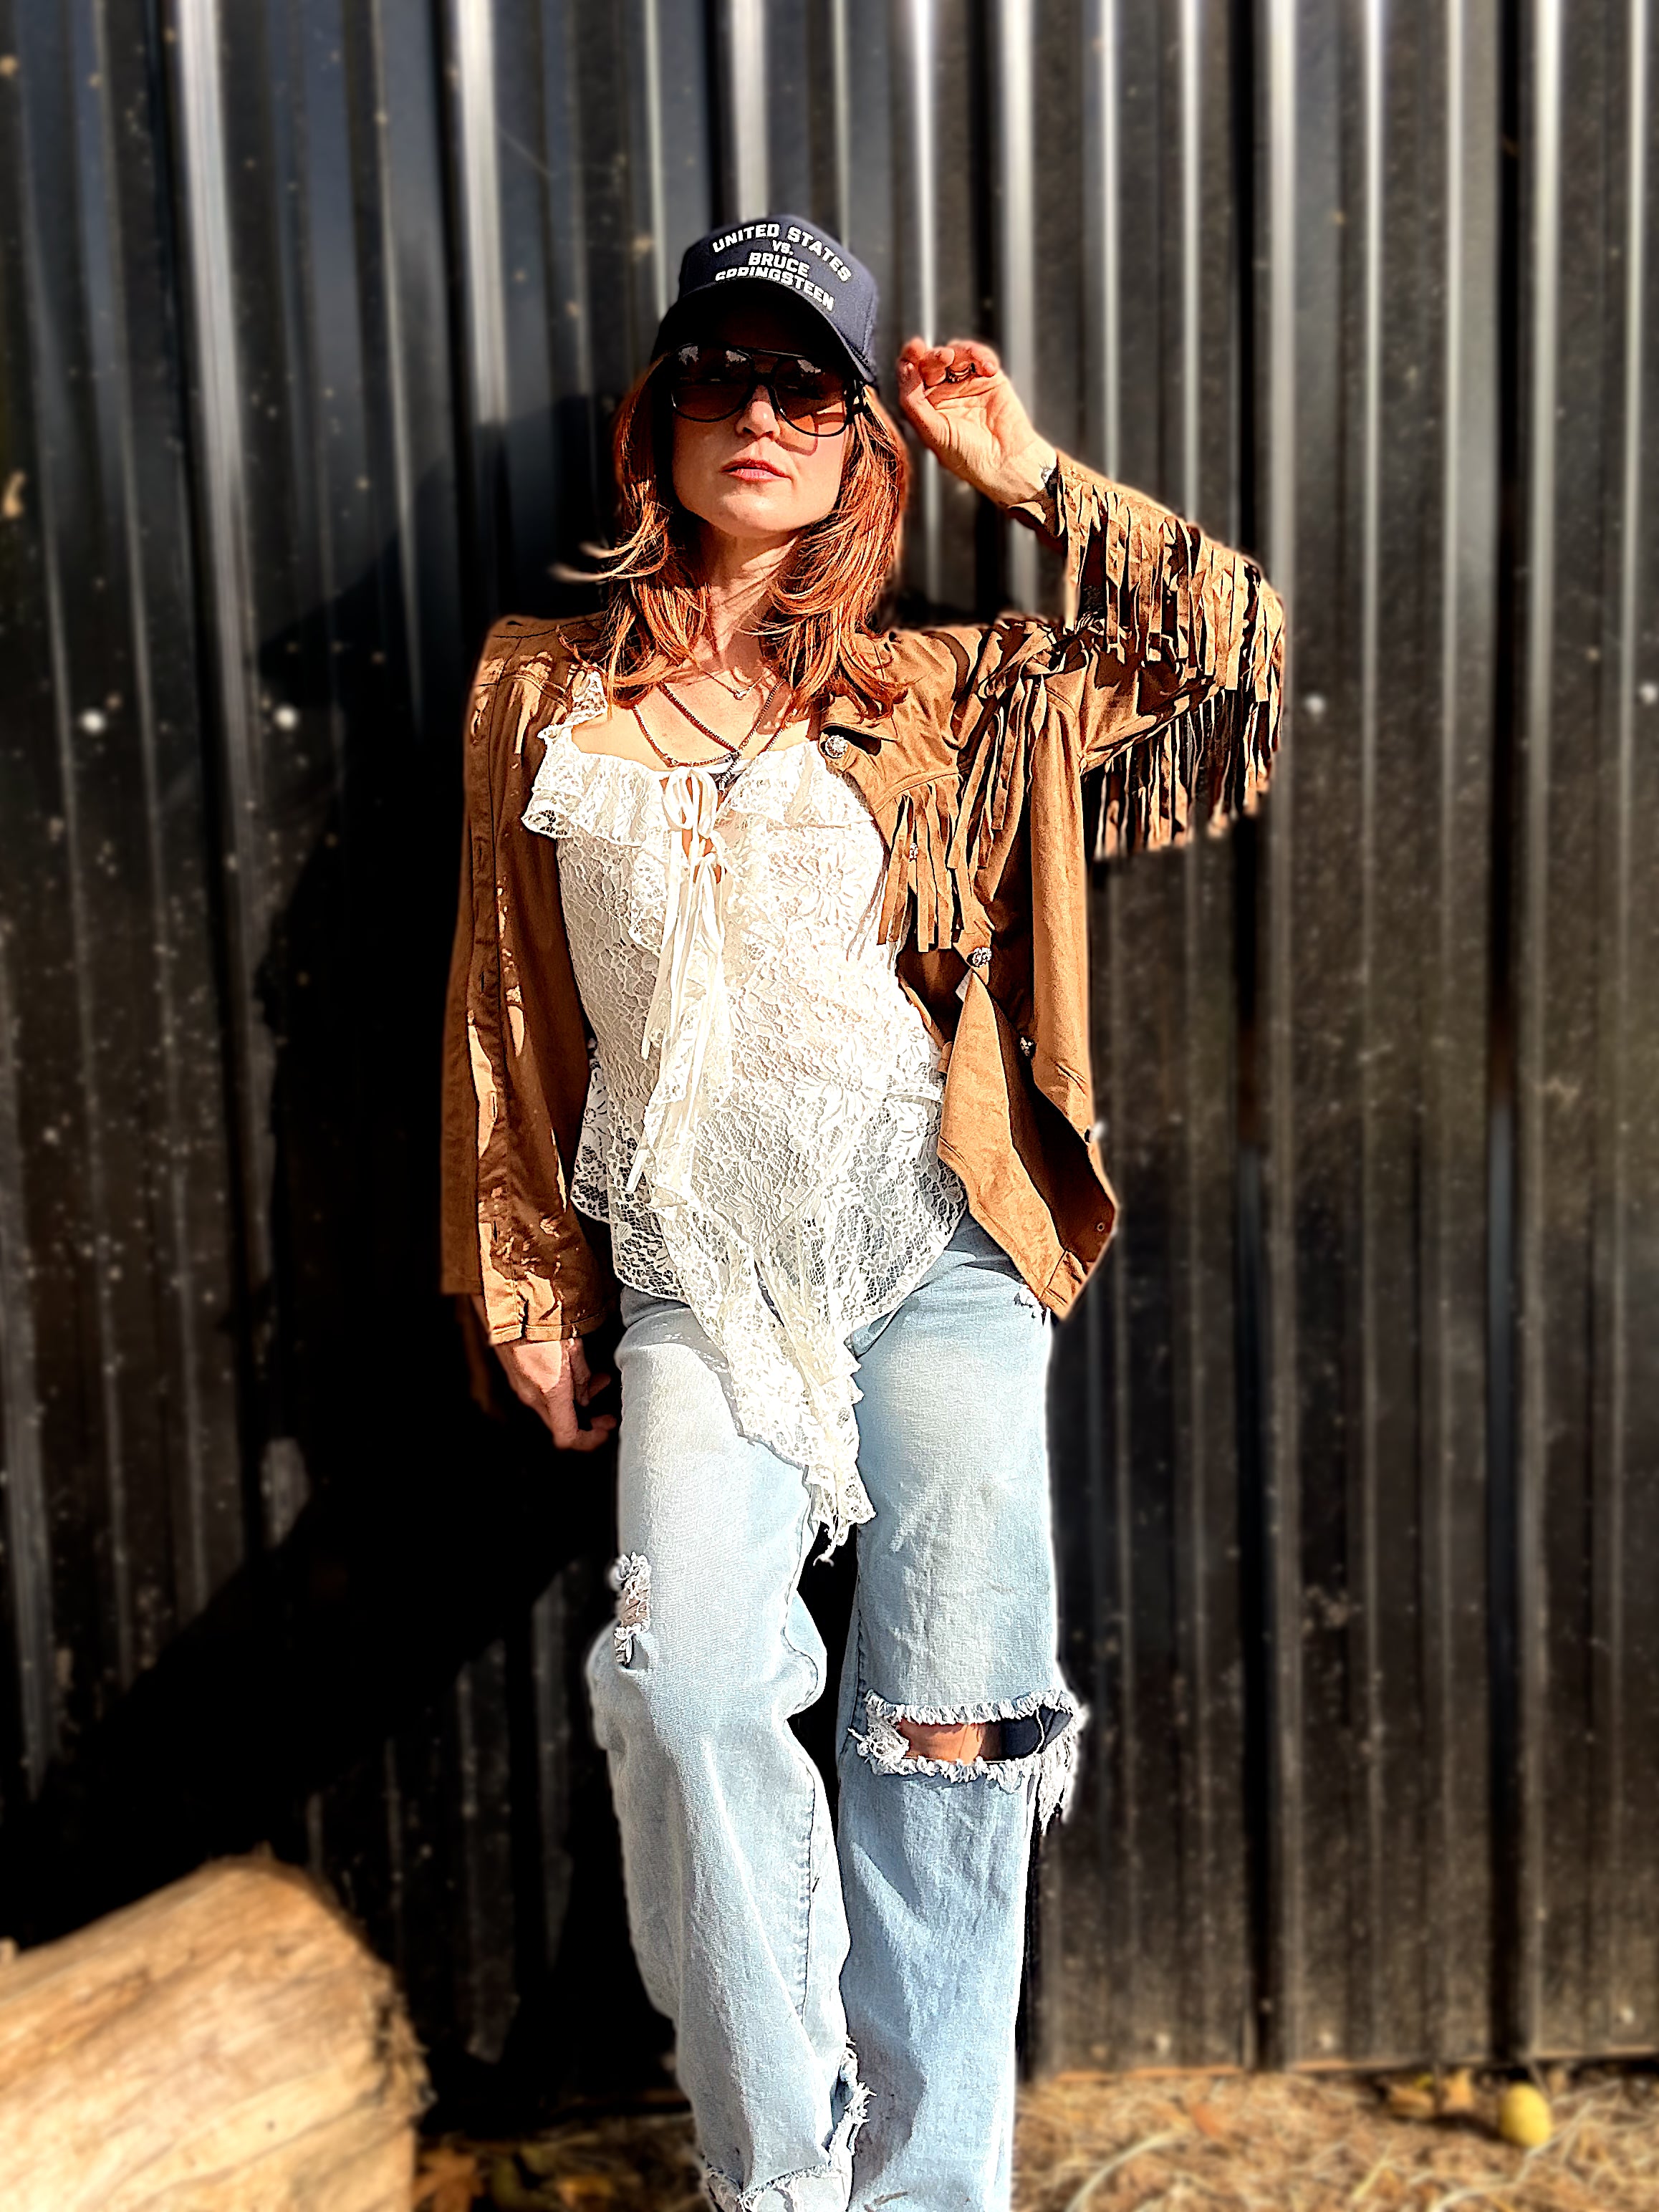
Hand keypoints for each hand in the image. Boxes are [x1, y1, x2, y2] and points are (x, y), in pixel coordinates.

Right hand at [475, 1297, 617, 1450]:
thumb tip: (587, 1396)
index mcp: (549, 1392)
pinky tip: (574, 1370)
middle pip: (562, 1423)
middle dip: (588, 1418)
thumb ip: (583, 1377)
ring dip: (577, 1400)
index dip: (590, 1440)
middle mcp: (532, 1395)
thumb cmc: (540, 1319)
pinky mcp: (517, 1375)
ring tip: (599, 1381)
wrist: (507, 1302)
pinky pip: (541, 1392)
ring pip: (553, 1407)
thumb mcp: (574, 1347)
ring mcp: (521, 1385)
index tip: (605, 1429)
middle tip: (606, 1410)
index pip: (568, 1436)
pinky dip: (560, 1389)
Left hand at [896, 338, 1056, 509]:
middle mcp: (944, 394)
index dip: (910, 359)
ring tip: (962, 358)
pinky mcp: (989, 378)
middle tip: (943, 358)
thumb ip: (913, 402)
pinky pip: (981, 357)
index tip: (913, 349)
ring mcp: (966, 384)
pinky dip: (982, 355)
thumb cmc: (969, 458)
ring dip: (958, 351)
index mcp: (925, 407)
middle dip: (935, 356)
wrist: (1006, 462)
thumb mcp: (933, 433)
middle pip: (932, 362)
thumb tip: (904, 370)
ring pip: (956, 354)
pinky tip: (987, 368)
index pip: (912, 377)